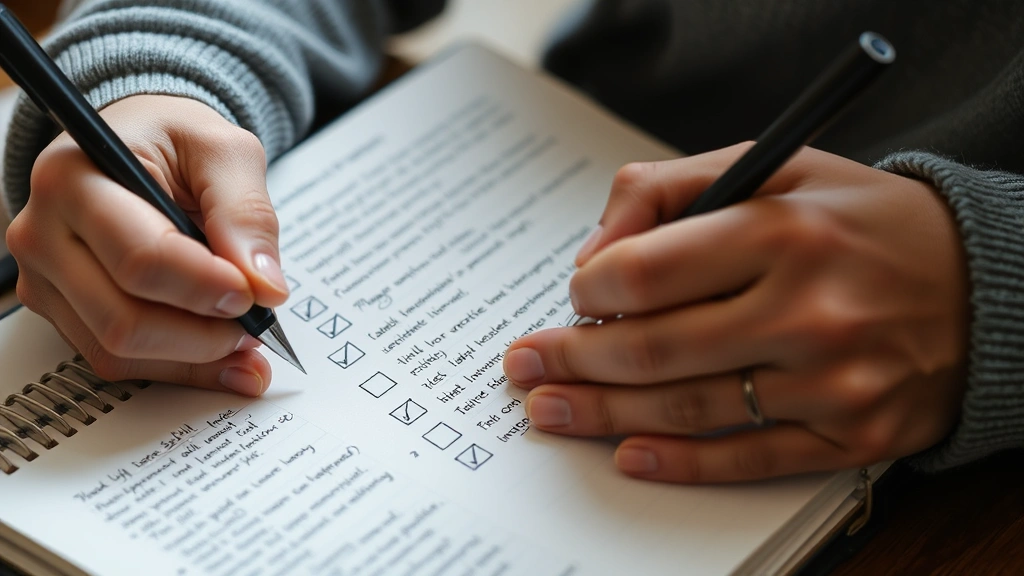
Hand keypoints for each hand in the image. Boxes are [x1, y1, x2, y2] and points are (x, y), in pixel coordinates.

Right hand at [7, 95, 287, 395]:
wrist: (136, 143)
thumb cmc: (173, 140)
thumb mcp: (224, 150)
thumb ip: (247, 212)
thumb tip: (265, 285)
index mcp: (74, 178)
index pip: (141, 258)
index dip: (206, 287)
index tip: (256, 294)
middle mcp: (45, 233)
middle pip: (123, 319)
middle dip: (204, 334)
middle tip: (258, 324)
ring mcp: (46, 279)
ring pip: (118, 351)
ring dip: (194, 360)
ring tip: (248, 344)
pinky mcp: (62, 311)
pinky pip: (117, 362)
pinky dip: (177, 368)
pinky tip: (222, 358)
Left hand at [503, 144, 969, 482]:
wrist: (981, 282)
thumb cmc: (860, 221)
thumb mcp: (776, 167)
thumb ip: (672, 189)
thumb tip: (594, 253)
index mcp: (784, 232)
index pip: (650, 270)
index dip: (592, 289)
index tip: (574, 296)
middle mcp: (810, 310)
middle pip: (654, 347)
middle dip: (573, 358)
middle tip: (525, 365)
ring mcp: (833, 382)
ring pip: (688, 407)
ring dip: (603, 413)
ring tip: (549, 409)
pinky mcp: (852, 434)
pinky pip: (749, 458)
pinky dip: (680, 462)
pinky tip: (627, 455)